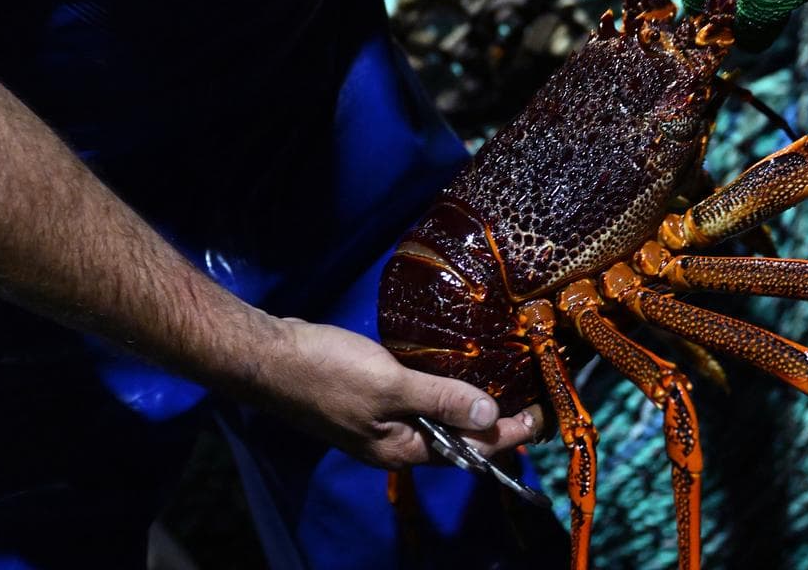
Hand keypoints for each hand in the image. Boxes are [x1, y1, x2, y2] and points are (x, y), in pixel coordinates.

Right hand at [258, 317, 544, 468]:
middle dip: (494, 422)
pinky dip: (441, 387)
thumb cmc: (326, 372)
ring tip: (504, 382)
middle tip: (531, 399)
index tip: (541, 416)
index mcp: (401, 450)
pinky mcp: (368, 397)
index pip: (469, 450)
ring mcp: (379, 421)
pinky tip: (454, 368)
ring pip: (436, 417)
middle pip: (455, 439)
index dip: (508, 434)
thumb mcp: (391, 385)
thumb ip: (442, 400)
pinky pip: (417, 398)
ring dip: (468, 403)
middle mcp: (393, 443)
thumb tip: (492, 416)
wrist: (266, 356)